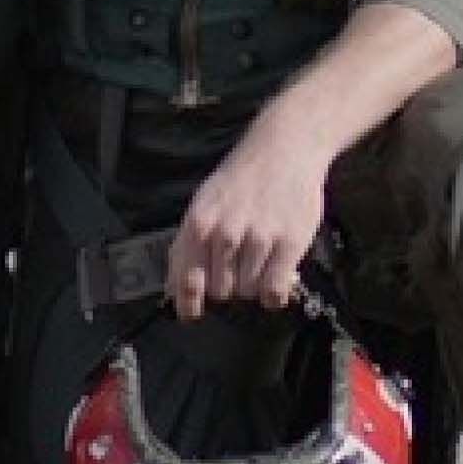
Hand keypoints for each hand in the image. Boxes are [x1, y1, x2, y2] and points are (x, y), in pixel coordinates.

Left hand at [168, 118, 335, 318]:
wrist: (285, 148)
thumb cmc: (242, 178)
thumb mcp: (205, 203)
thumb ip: (187, 245)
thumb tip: (173, 291)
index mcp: (199, 223)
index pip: (186, 279)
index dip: (187, 303)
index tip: (191, 314)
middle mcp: (225, 233)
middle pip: (220, 291)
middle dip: (228, 286)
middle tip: (240, 267)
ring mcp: (258, 238)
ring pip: (248, 292)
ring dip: (254, 284)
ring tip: (262, 260)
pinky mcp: (289, 243)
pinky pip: (275, 291)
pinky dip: (275, 293)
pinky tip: (278, 277)